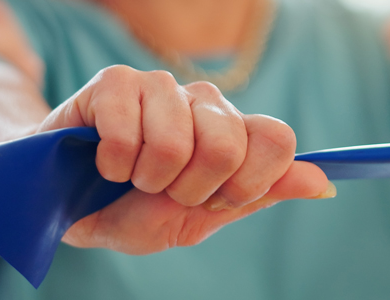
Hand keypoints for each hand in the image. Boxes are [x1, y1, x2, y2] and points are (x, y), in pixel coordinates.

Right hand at [37, 65, 332, 254]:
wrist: (65, 204)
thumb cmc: (131, 210)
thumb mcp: (198, 217)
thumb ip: (258, 195)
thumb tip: (323, 182)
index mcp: (233, 133)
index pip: (278, 139)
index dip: (250, 182)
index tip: (216, 202)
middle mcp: (204, 102)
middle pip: (228, 144)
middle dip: (189, 188)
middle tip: (163, 190)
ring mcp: (160, 87)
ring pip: (175, 140)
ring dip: (145, 176)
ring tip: (130, 175)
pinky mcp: (115, 82)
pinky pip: (128, 130)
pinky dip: (112, 162)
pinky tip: (103, 161)